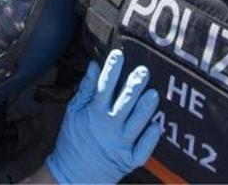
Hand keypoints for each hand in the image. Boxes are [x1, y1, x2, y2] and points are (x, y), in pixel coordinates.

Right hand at [45, 49, 161, 184]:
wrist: (71, 177)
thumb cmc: (72, 141)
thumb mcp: (72, 113)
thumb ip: (85, 89)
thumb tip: (94, 65)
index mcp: (93, 113)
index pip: (104, 85)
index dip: (112, 68)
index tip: (119, 55)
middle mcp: (108, 127)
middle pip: (126, 101)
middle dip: (136, 84)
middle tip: (143, 71)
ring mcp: (120, 144)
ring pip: (138, 122)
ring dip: (146, 107)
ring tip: (153, 94)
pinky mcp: (128, 160)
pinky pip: (143, 149)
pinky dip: (150, 137)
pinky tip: (156, 125)